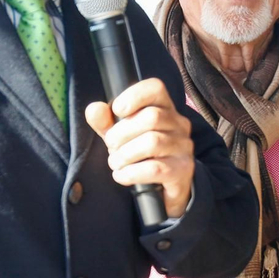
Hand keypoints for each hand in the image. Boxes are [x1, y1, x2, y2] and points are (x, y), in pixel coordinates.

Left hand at [85, 78, 194, 216]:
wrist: (163, 190)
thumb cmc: (140, 155)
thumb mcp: (118, 136)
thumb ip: (104, 122)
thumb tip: (95, 109)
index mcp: (164, 108)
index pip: (156, 88)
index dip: (134, 95)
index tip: (117, 109)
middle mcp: (179, 124)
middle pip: (151, 117)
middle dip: (121, 133)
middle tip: (111, 147)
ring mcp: (183, 147)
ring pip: (152, 142)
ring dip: (124, 155)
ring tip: (116, 163)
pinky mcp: (183, 170)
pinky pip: (155, 168)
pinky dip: (131, 173)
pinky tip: (122, 176)